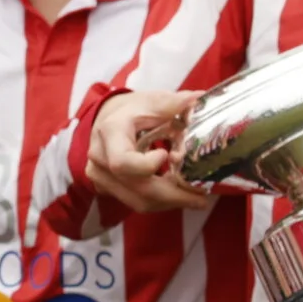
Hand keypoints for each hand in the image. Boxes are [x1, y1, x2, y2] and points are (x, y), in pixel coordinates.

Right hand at [85, 90, 209, 212]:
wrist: (110, 118)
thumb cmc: (133, 109)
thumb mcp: (153, 101)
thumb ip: (175, 103)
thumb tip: (200, 99)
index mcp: (110, 132)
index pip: (122, 162)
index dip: (147, 166)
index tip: (167, 154)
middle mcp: (100, 158)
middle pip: (137, 189)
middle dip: (173, 195)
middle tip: (202, 197)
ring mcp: (101, 176)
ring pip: (138, 201)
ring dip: (170, 202)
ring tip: (196, 198)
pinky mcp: (107, 188)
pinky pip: (135, 202)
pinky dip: (160, 202)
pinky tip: (179, 195)